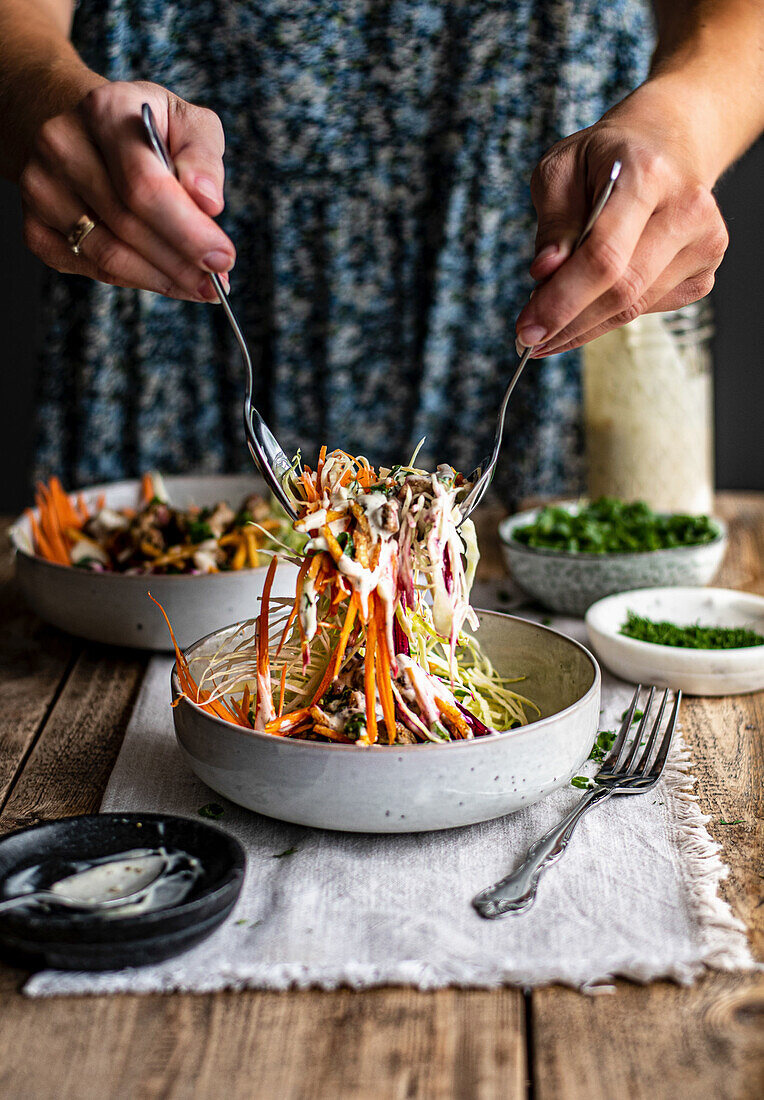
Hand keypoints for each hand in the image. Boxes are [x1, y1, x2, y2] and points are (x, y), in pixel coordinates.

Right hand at [19, 80, 234, 301]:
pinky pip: (93, 269)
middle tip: (217, 282)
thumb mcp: (186, 123)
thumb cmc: (147, 130)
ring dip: (162, 279)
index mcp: (104, 111)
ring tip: (199, 286)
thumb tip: (209, 201)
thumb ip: (203, 157)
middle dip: (181, 262)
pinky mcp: (36, 228)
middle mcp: (61, 146)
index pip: (145, 184)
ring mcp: (42, 189)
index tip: (223, 257)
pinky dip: (136, 280)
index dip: (188, 230)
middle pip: (128, 224)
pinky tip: (165, 278)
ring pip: (108, 255)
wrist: (87, 131)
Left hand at [516, 92, 728, 357]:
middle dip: (567, 322)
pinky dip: (608, 316)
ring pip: (633, 309)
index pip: (604, 255)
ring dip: (583, 325)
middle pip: (622, 291)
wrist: (666, 145)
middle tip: (528, 337)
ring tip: (549, 325)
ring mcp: (705, 244)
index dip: (562, 300)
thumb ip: (554, 222)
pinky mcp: (704, 272)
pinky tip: (588, 304)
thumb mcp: (561, 170)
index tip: (526, 330)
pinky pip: (646, 310)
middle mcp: (687, 209)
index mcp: (647, 174)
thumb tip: (545, 272)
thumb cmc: (604, 159)